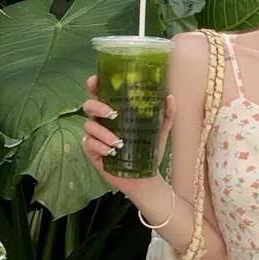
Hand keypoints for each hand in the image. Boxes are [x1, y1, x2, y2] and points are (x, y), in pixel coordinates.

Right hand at [81, 75, 175, 190]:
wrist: (144, 177)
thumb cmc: (148, 151)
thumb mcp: (159, 131)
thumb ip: (164, 114)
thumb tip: (169, 97)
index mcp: (114, 111)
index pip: (99, 93)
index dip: (93, 85)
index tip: (95, 82)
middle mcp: (101, 121)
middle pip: (89, 106)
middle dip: (98, 107)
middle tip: (113, 114)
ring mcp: (95, 136)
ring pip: (89, 126)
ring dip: (102, 132)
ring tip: (118, 142)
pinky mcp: (92, 151)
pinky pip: (89, 143)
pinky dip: (100, 146)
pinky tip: (112, 152)